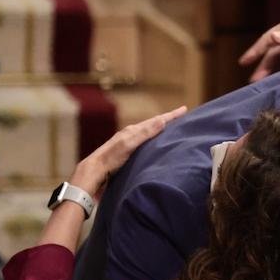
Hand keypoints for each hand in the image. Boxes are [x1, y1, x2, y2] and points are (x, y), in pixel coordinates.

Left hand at [70, 106, 186, 198]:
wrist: (94, 170)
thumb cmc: (111, 158)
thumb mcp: (129, 144)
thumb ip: (145, 133)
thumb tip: (162, 121)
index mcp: (133, 130)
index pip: (156, 120)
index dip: (171, 115)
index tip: (185, 109)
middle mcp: (131, 134)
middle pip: (153, 123)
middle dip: (168, 119)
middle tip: (181, 116)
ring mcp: (129, 142)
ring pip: (149, 131)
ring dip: (161, 128)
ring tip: (172, 127)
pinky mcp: (127, 151)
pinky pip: (145, 140)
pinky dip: (154, 137)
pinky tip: (156, 142)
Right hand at [239, 15, 279, 81]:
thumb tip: (273, 37)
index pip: (268, 40)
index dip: (255, 51)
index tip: (243, 61)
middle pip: (272, 53)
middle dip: (262, 66)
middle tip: (252, 81)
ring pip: (279, 61)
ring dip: (270, 72)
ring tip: (260, 84)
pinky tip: (275, 82)